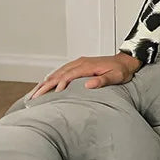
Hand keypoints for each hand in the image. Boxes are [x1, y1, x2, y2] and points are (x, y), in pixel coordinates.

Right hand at [28, 52, 143, 99]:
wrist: (126, 61)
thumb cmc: (122, 70)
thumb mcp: (116, 77)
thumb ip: (103, 81)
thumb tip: (88, 84)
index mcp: (87, 66)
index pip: (67, 76)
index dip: (58, 85)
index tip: (51, 95)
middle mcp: (80, 63)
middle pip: (58, 74)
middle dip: (44, 86)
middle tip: (34, 98)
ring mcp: (78, 63)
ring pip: (57, 73)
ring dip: (45, 82)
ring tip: (34, 94)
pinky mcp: (78, 65)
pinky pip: (61, 72)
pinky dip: (51, 78)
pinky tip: (45, 84)